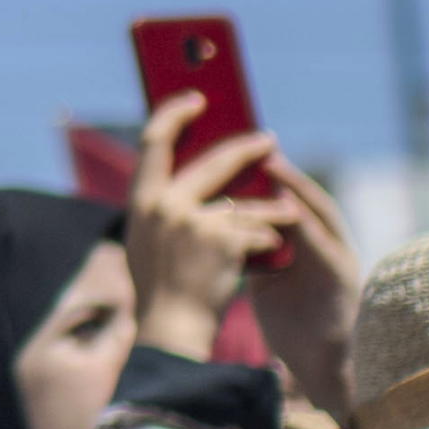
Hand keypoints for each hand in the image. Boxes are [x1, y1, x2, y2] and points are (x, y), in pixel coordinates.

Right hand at [125, 92, 292, 354]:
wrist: (171, 329)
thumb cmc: (161, 288)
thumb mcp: (147, 239)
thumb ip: (161, 206)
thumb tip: (191, 171)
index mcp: (140, 201)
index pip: (153, 140)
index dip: (175, 114)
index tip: (195, 99)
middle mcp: (163, 204)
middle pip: (214, 161)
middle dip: (246, 149)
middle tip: (268, 140)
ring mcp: (193, 222)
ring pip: (245, 201)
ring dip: (271, 206)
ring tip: (288, 209)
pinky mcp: (223, 241)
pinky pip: (257, 229)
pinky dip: (268, 241)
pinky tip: (274, 251)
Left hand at [237, 154, 358, 421]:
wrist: (317, 368)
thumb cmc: (291, 321)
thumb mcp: (266, 275)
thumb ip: (251, 246)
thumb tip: (214, 217)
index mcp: (305, 242)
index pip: (285, 198)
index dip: (266, 173)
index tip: (237, 145)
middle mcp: (326, 243)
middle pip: (303, 197)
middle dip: (282, 169)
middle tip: (256, 142)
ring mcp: (338, 259)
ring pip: (319, 214)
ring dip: (297, 188)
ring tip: (273, 164)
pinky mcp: (343, 279)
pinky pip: (324, 247)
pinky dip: (307, 227)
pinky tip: (289, 210)